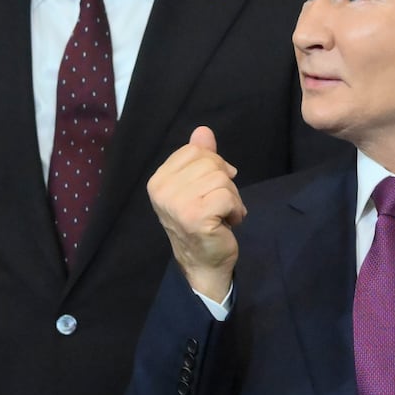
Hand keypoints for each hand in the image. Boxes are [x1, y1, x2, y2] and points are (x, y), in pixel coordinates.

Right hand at [147, 127, 245, 300]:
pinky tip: (227, 223)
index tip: (210, 190)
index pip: (194, 151)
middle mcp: (162, 190)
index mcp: (158, 180)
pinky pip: (227, 196)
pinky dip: (235, 210)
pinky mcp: (196, 217)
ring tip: (222, 215)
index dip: (212, 166)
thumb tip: (203, 131)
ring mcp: (177, 204)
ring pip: (222, 179)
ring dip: (231, 198)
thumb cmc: (201, 223)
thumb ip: (200, 158)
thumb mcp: (197, 186)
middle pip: (210, 163)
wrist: (203, 263)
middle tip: (218, 205)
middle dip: (224, 183)